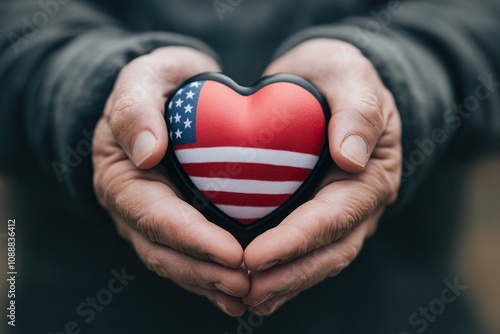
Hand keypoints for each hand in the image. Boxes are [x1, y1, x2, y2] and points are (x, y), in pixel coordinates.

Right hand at [92, 46, 248, 315]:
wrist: (168, 92)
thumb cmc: (159, 83)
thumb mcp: (143, 79)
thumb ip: (137, 107)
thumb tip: (146, 154)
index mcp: (121, 175)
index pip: (154, 217)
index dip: (192, 239)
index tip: (232, 253)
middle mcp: (132, 206)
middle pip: (163, 250)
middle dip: (204, 272)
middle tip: (246, 285)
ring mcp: (150, 218)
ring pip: (175, 262)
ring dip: (209, 283)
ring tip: (247, 296)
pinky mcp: (172, 222)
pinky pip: (188, 255)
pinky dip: (210, 276)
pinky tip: (238, 291)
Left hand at [242, 39, 401, 313]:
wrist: (328, 83)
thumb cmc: (337, 76)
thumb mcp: (350, 75)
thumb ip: (358, 110)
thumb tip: (351, 158)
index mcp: (371, 174)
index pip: (333, 218)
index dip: (295, 241)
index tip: (254, 257)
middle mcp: (359, 203)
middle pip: (328, 251)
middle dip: (288, 275)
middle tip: (246, 291)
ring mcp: (341, 213)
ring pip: (318, 260)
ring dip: (284, 282)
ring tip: (246, 298)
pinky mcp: (319, 213)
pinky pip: (305, 250)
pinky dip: (282, 270)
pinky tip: (252, 283)